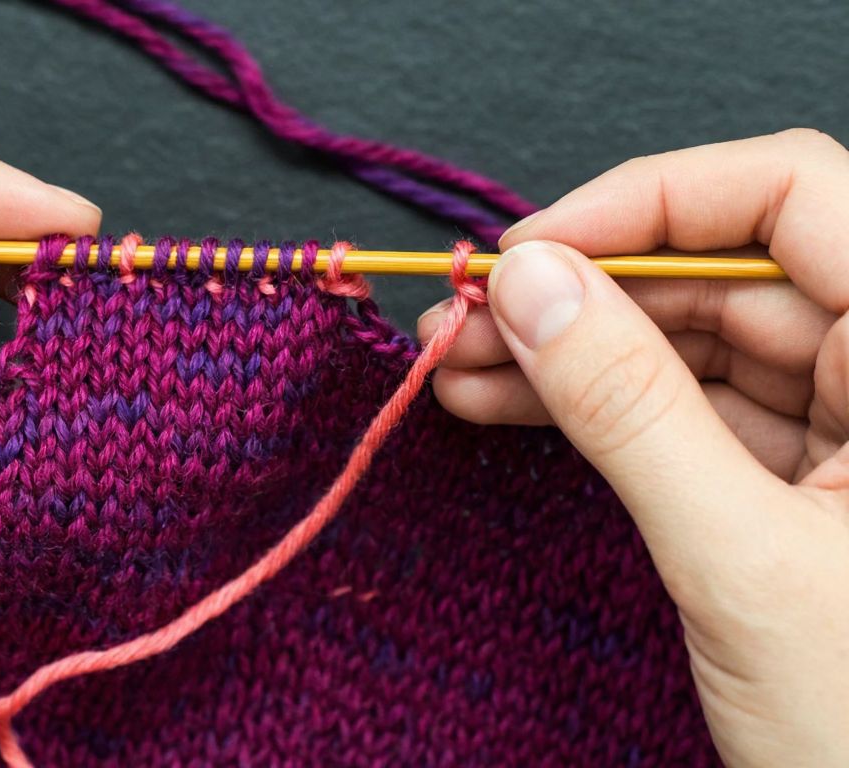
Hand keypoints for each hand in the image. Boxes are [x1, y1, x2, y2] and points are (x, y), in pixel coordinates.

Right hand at [419, 129, 848, 766]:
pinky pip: (691, 413)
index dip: (653, 201)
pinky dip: (599, 410)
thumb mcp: (743, 562)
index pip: (795, 196)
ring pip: (698, 343)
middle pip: (729, 272)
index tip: (532, 249)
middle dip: (585, 290)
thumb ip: (631, 410)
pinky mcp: (805, 484)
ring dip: (571, 350)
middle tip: (466, 314)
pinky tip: (507, 402)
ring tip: (457, 363)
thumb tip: (532, 284)